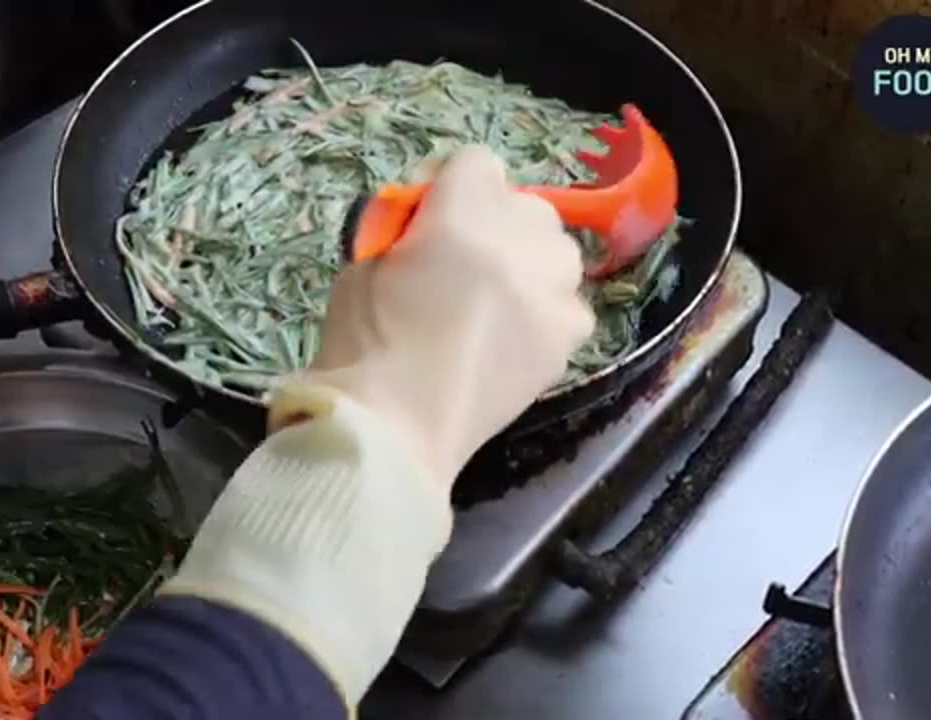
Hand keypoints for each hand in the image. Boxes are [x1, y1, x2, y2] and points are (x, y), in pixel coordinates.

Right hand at [296, 145, 594, 488]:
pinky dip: (546, 311)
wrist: (393, 429)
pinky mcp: (565, 340)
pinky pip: (569, 305)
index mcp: (461, 214)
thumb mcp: (362, 264)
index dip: (450, 186)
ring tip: (493, 300)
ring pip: (557, 251)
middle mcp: (518, 243)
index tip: (429, 217)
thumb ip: (405, 231)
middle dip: (494, 223)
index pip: (477, 162)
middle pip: (525, 204)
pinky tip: (513, 336)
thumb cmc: (361, 345)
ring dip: (528, 263)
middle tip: (460, 262)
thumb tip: (428, 228)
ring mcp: (550, 293)